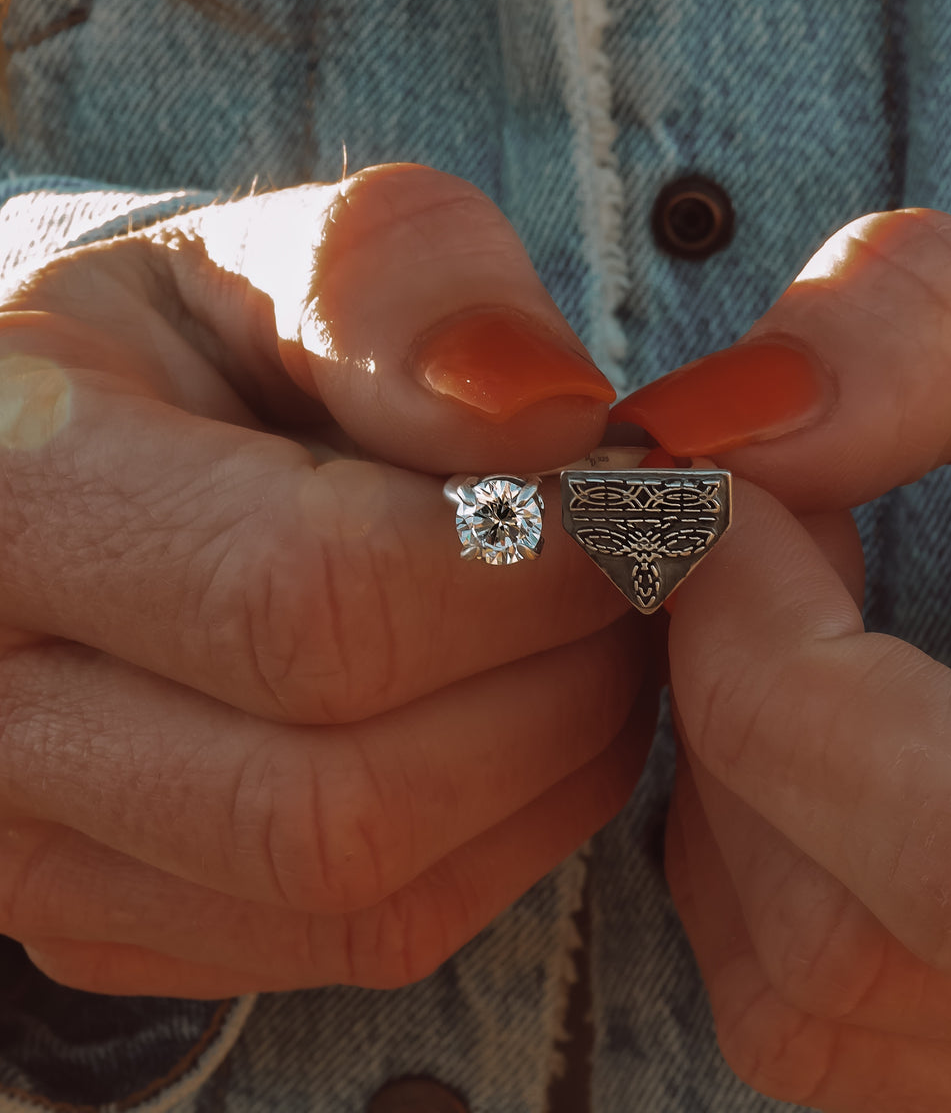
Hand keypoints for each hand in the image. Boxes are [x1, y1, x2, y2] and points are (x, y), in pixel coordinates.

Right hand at [0, 164, 652, 996]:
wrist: (60, 461)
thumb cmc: (177, 344)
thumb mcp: (273, 257)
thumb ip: (405, 292)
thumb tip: (554, 416)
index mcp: (11, 498)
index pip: (308, 600)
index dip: (529, 567)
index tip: (641, 505)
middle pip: (344, 795)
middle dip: (559, 684)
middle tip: (640, 576)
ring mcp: (44, 850)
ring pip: (366, 895)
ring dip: (550, 768)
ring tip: (598, 638)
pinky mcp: (123, 917)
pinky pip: (367, 939)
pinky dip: (503, 835)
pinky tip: (529, 718)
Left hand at [620, 210, 950, 1108]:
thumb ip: (932, 333)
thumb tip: (716, 426)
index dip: (778, 668)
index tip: (720, 508)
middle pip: (844, 944)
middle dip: (737, 703)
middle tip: (771, 543)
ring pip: (794, 995)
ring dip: (733, 774)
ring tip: (807, 629)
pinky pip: (796, 1006)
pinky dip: (749, 848)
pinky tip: (816, 731)